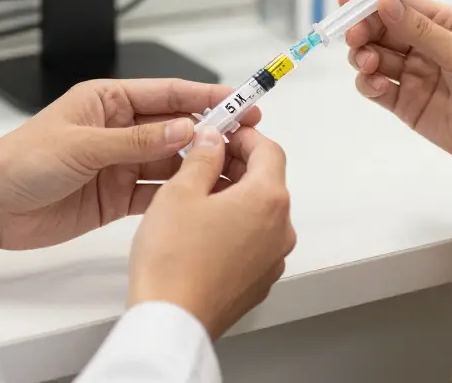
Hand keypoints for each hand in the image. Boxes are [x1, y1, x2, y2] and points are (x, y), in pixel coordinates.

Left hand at [0, 78, 260, 252]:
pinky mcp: (116, 197)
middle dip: (211, 130)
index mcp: (108, 101)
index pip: (168, 93)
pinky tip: (201, 196)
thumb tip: (186, 129)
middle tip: (248, 137)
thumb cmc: (19, 162)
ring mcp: (119, 164)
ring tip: (232, 169)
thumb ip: (138, 140)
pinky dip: (178, 194)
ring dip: (198, 164)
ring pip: (171, 160)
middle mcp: (118, 130)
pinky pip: (156, 192)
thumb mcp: (83, 145)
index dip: (207, 95)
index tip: (240, 101)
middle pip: (176, 126)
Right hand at [129, 126, 295, 337]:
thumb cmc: (173, 260)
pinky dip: (235, 226)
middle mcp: (280, 229)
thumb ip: (202, 158)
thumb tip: (212, 141)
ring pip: (260, 212)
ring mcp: (273, 258)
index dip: (244, 136)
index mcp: (268, 200)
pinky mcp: (259, 280)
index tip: (222, 132)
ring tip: (196, 195)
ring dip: (235, 196)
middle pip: (267, 181)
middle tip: (202, 159)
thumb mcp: (180, 192)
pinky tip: (202, 229)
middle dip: (237, 165)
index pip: (269, 150)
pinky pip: (254, 240)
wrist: (171, 320)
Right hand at [340, 0, 451, 193]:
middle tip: (354, 38)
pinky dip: (368, 83)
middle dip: (363, 30)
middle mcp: (423, 45)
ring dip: (362, 56)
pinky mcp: (405, 103)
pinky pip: (376, 87)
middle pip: (380, 29)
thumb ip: (419, 29)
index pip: (400, 3)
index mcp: (442, 23)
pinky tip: (376, 85)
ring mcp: (412, 74)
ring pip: (374, 57)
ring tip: (368, 64)